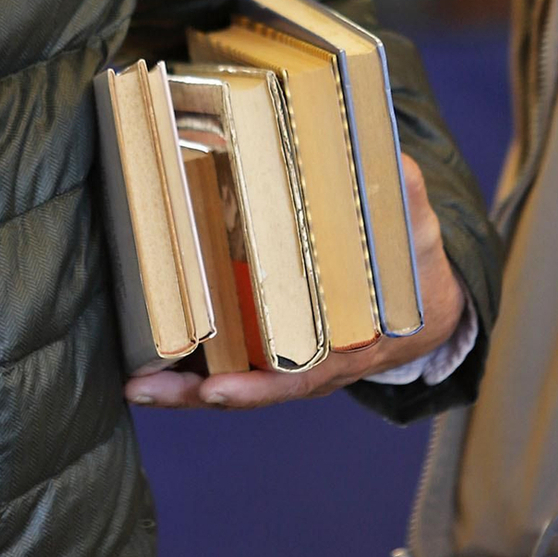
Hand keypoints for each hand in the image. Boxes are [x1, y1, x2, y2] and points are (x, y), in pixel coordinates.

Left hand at [127, 155, 466, 411]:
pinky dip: (188, 365)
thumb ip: (407, 204)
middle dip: (196, 392)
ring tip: (134, 383)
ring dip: (180, 386)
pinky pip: (226, 362)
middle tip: (146, 388)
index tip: (218, 390)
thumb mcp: (418, 239)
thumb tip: (391, 163)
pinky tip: (144, 359)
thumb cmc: (416, 275)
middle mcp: (310, 366)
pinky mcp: (266, 345)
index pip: (299, 376)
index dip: (259, 386)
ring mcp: (285, 360)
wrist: (423, 310)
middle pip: (248, 388)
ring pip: (229, 382)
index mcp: (347, 349)